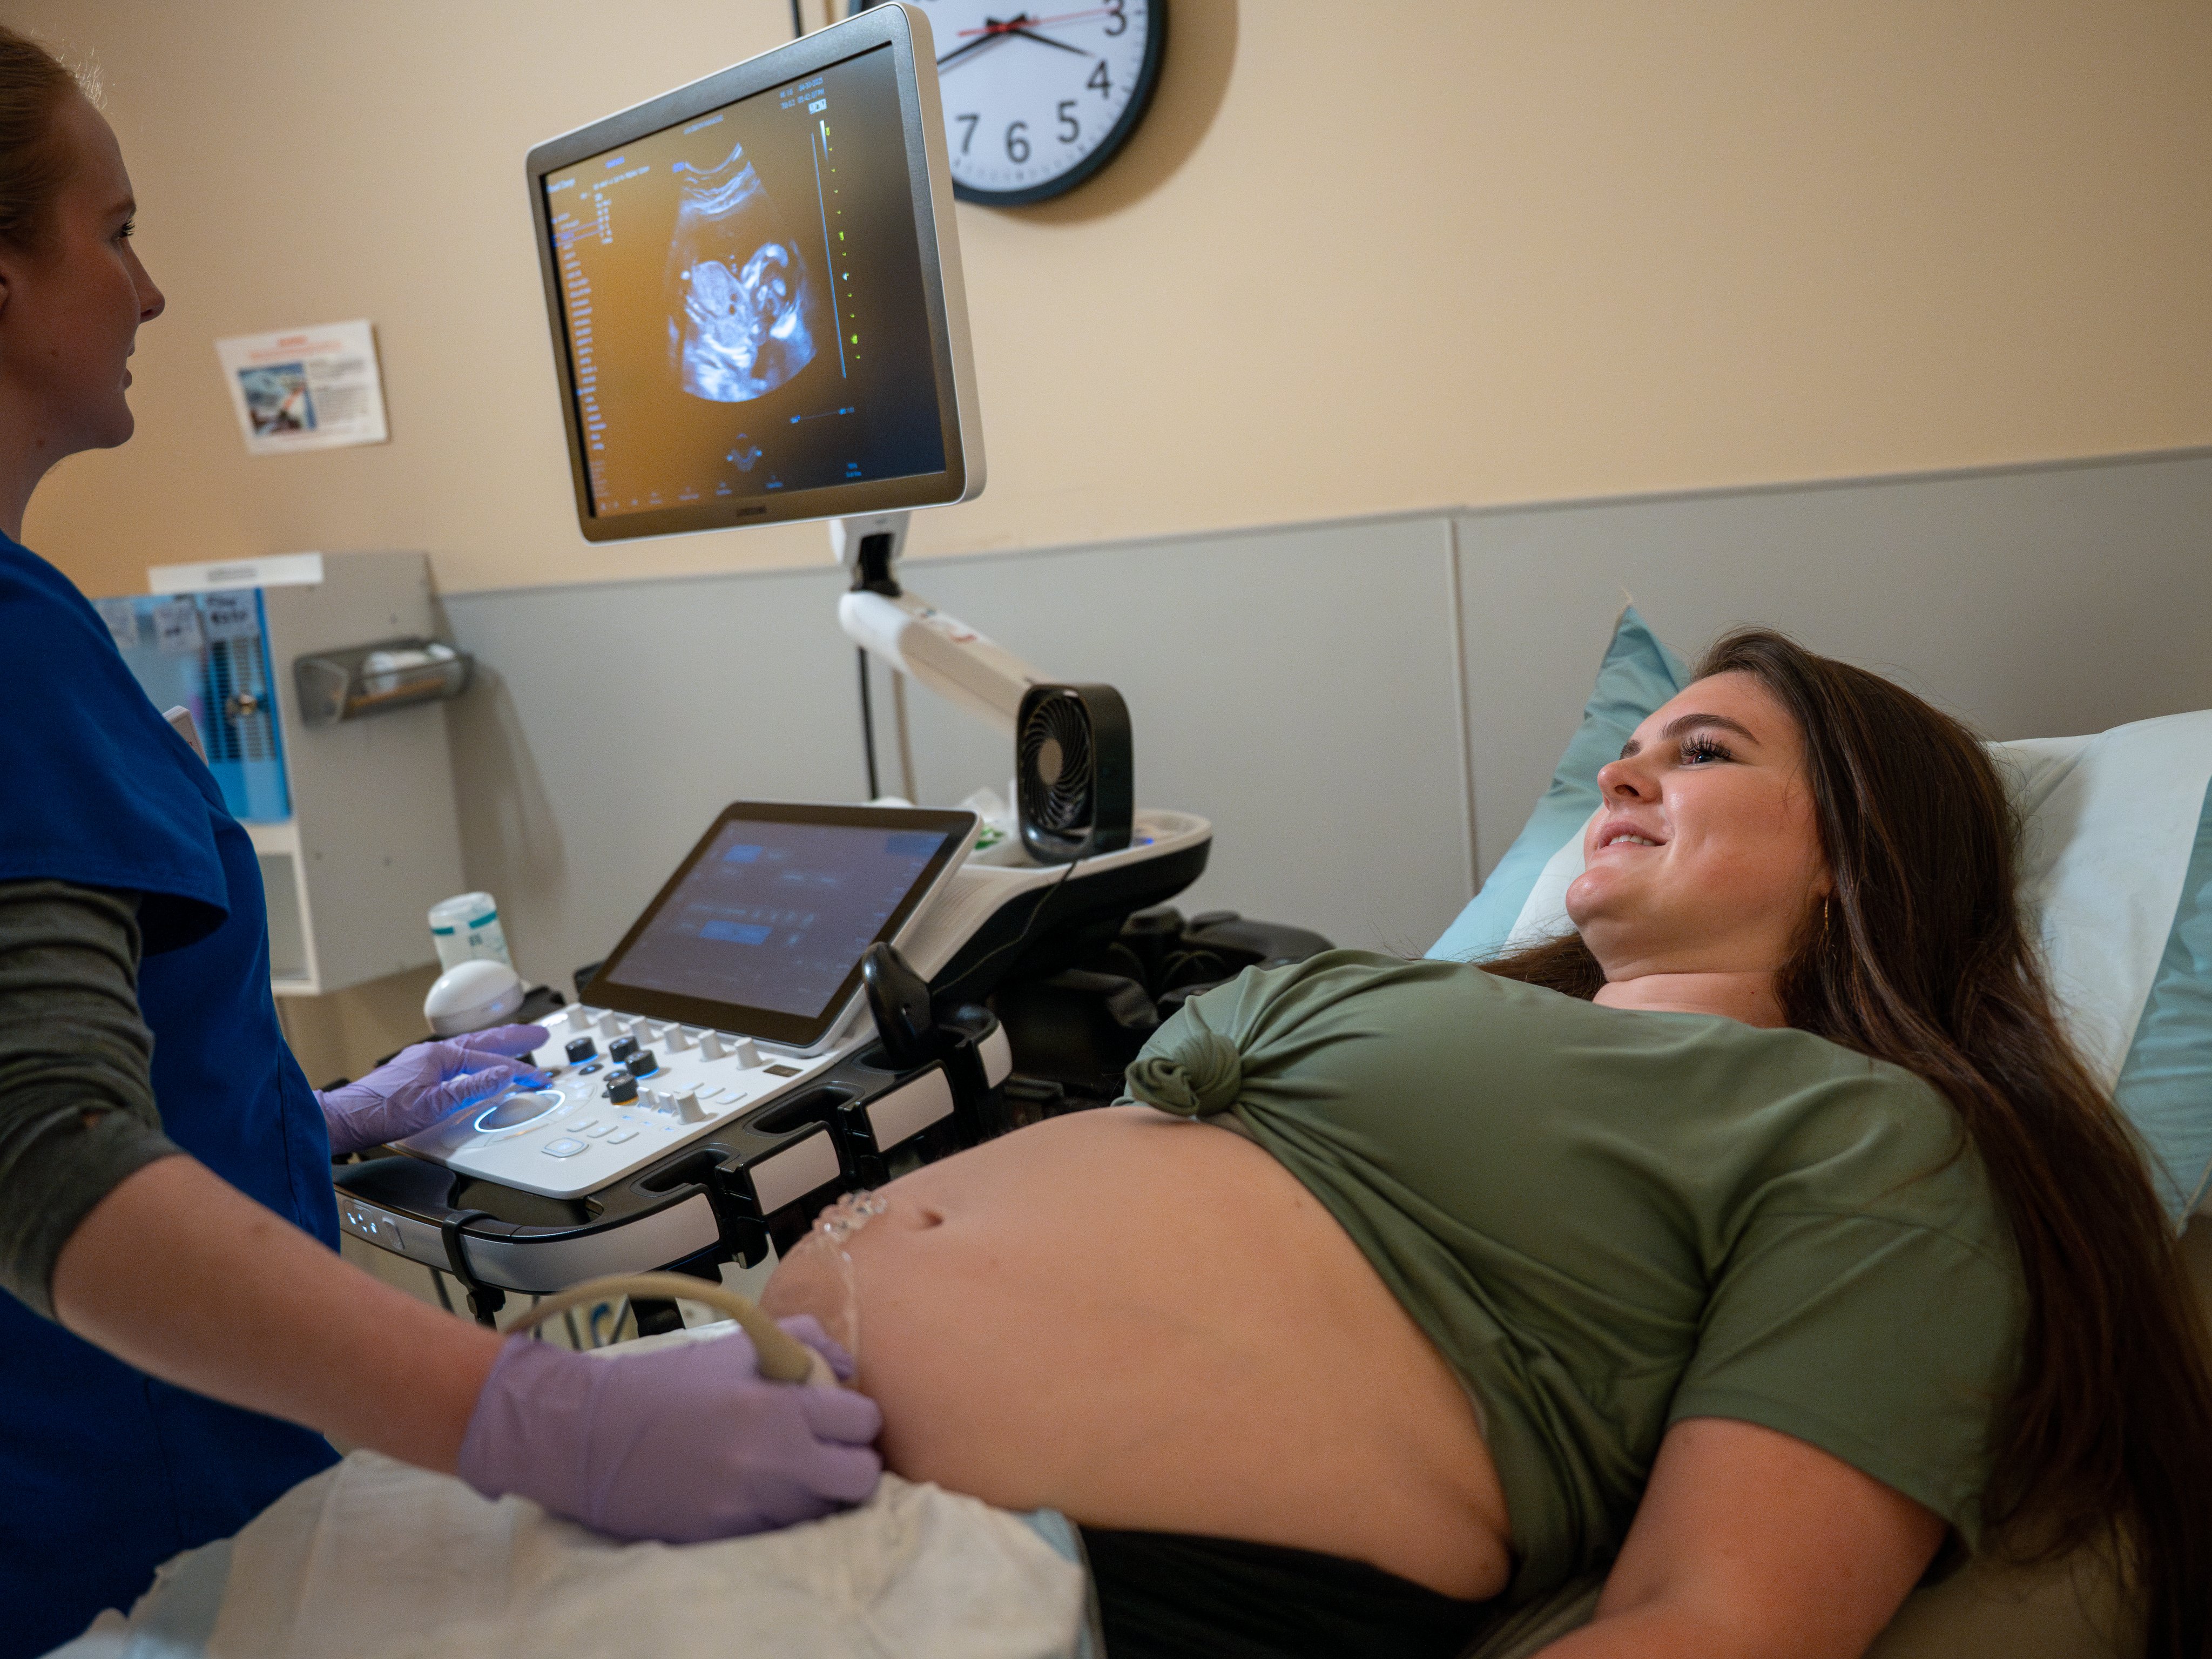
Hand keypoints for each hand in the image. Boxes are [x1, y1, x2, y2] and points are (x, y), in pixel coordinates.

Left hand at [316, 1025, 547, 1154]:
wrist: (346, 1119)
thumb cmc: (381, 1112)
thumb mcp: (433, 1105)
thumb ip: (471, 1089)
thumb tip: (502, 1076)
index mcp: (439, 1056)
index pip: (489, 1062)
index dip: (518, 1071)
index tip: (538, 1079)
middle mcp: (432, 1053)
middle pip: (483, 1041)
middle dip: (514, 1038)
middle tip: (539, 1034)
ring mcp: (424, 1062)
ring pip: (470, 1048)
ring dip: (496, 1045)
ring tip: (516, 1042)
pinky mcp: (417, 1073)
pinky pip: (457, 1058)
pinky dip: (477, 1056)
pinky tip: (479, 1063)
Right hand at [456, 1323, 883, 1540]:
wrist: (591, 1436)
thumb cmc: (668, 1383)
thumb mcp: (738, 1343)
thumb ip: (804, 1341)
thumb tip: (846, 1368)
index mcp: (779, 1407)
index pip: (863, 1422)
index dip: (856, 1417)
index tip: (839, 1416)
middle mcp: (773, 1463)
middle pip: (861, 1479)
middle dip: (853, 1462)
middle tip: (830, 1451)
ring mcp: (751, 1507)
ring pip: (824, 1511)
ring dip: (818, 1491)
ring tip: (789, 1470)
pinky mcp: (726, 1538)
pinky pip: (782, 1531)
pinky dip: (780, 1513)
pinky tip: (757, 1491)